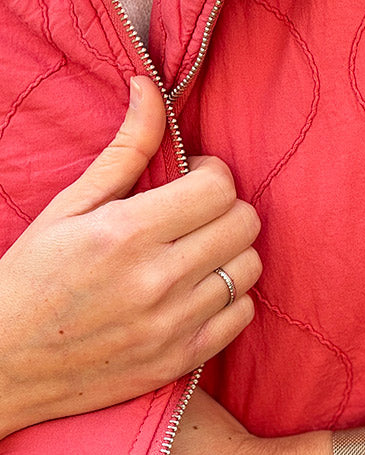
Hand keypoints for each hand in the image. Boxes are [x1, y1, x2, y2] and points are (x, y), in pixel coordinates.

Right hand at [0, 76, 261, 438]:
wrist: (3, 365)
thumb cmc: (30, 278)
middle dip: (224, 207)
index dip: (210, 173)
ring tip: (194, 251)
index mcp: (126, 233)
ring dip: (230, 252)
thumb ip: (125, 148)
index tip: (189, 179)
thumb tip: (149, 88)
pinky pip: (243, 314)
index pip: (219, 186)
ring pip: (250, 267)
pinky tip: (195, 290)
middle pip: (244, 223)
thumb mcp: (68, 206)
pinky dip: (229, 297)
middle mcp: (156, 280)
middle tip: (193, 213)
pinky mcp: (181, 360)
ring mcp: (172, 324)